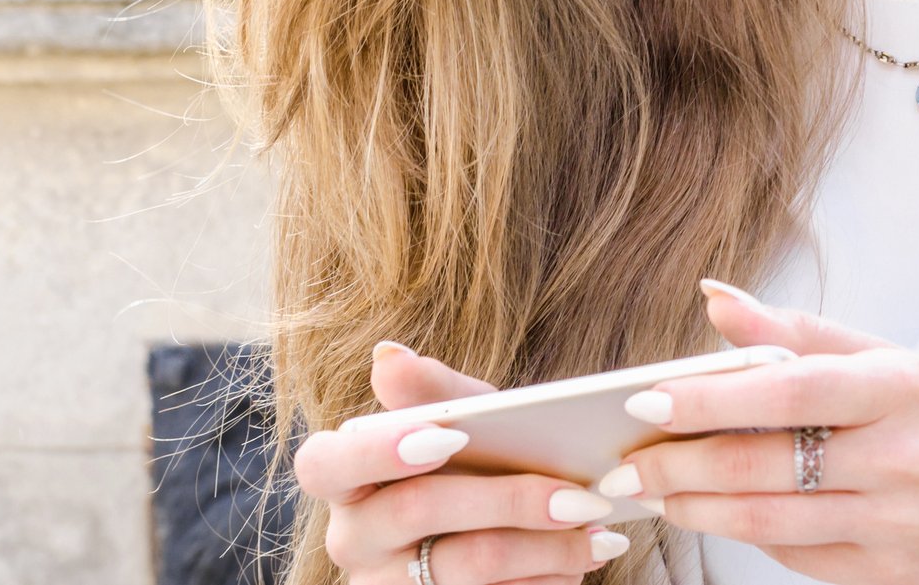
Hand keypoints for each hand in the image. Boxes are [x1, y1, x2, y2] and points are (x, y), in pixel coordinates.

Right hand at [291, 341, 632, 583]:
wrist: (486, 533)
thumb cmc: (464, 465)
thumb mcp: (456, 422)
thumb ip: (429, 391)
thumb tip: (388, 355)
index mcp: (340, 477)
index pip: (323, 464)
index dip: (377, 451)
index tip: (445, 437)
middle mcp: (351, 539)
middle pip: (418, 511)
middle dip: (507, 498)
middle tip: (577, 495)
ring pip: (465, 568)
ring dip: (544, 547)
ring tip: (595, 527)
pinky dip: (545, 580)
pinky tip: (580, 559)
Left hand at [593, 281, 918, 584]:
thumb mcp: (900, 360)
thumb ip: (801, 335)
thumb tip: (715, 300)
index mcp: (902, 387)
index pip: (786, 390)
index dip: (707, 397)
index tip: (641, 397)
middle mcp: (901, 458)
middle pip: (764, 464)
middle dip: (677, 465)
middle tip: (615, 464)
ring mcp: (897, 526)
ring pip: (769, 519)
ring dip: (694, 508)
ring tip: (642, 492)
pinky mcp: (890, 576)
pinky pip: (797, 557)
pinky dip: (743, 535)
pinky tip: (705, 516)